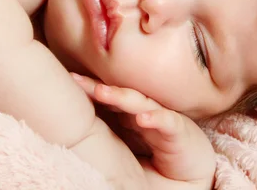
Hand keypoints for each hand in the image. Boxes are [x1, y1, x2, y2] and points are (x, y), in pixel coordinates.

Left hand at [72, 74, 215, 187]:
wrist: (189, 177)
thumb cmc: (157, 161)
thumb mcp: (124, 152)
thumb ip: (106, 141)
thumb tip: (74, 136)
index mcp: (128, 117)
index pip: (106, 100)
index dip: (87, 90)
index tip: (66, 81)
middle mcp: (142, 113)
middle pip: (117, 96)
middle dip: (97, 87)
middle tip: (76, 80)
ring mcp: (160, 119)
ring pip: (139, 103)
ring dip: (121, 96)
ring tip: (102, 92)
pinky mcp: (179, 131)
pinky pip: (166, 122)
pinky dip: (155, 118)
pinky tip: (143, 118)